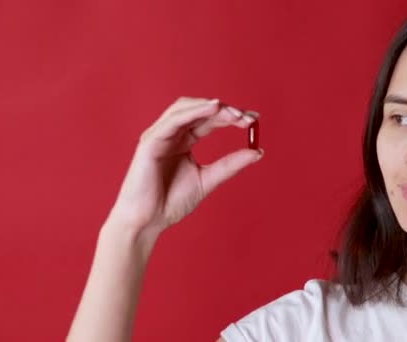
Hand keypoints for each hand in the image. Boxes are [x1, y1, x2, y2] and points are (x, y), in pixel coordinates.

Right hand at [105, 97, 262, 237]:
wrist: (147, 222)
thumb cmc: (170, 203)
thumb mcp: (208, 180)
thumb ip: (230, 165)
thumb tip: (258, 151)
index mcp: (183, 141)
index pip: (210, 121)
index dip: (231, 116)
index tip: (254, 118)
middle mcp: (172, 134)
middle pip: (200, 110)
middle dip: (226, 110)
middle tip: (248, 118)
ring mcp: (159, 135)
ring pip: (186, 108)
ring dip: (212, 108)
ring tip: (234, 114)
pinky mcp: (150, 141)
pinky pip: (174, 120)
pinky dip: (194, 111)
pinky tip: (213, 108)